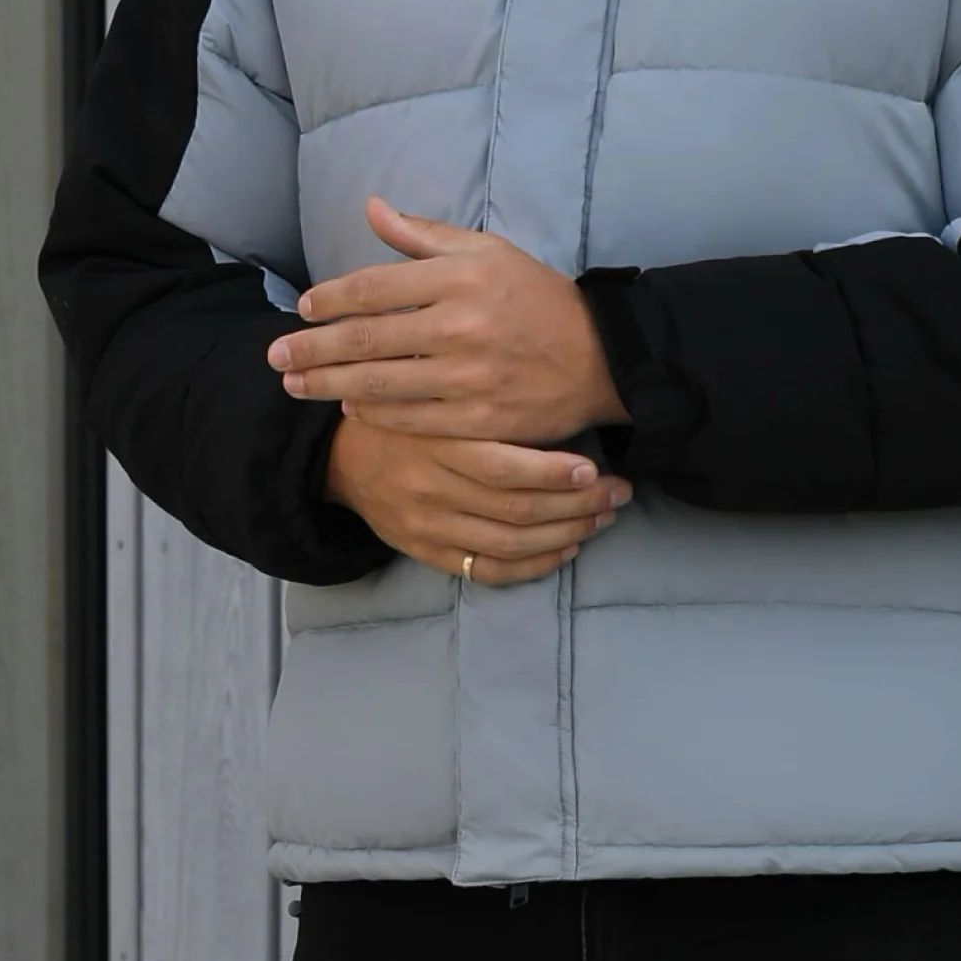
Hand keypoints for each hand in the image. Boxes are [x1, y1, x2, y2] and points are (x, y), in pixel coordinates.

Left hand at [267, 196, 631, 443]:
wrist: (600, 357)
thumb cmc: (536, 298)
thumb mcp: (488, 252)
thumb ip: (425, 235)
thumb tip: (371, 208)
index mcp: (461, 277)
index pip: (374, 286)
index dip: (329, 299)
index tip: (302, 309)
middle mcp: (462, 324)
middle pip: (366, 338)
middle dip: (311, 348)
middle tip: (274, 356)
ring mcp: (470, 376)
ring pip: (380, 383)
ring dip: (328, 385)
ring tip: (296, 385)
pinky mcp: (480, 419)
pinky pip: (412, 419)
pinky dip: (375, 414)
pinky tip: (351, 408)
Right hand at [321, 413, 632, 585]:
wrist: (342, 457)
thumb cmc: (406, 412)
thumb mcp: (432, 390)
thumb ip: (479, 394)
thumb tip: (553, 389)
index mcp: (435, 442)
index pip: (502, 467)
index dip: (553, 473)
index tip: (594, 467)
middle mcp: (430, 488)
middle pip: (515, 510)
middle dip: (576, 505)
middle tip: (617, 493)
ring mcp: (428, 526)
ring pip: (508, 544)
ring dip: (565, 535)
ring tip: (601, 518)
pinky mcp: (426, 552)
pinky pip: (487, 572)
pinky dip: (532, 566)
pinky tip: (565, 551)